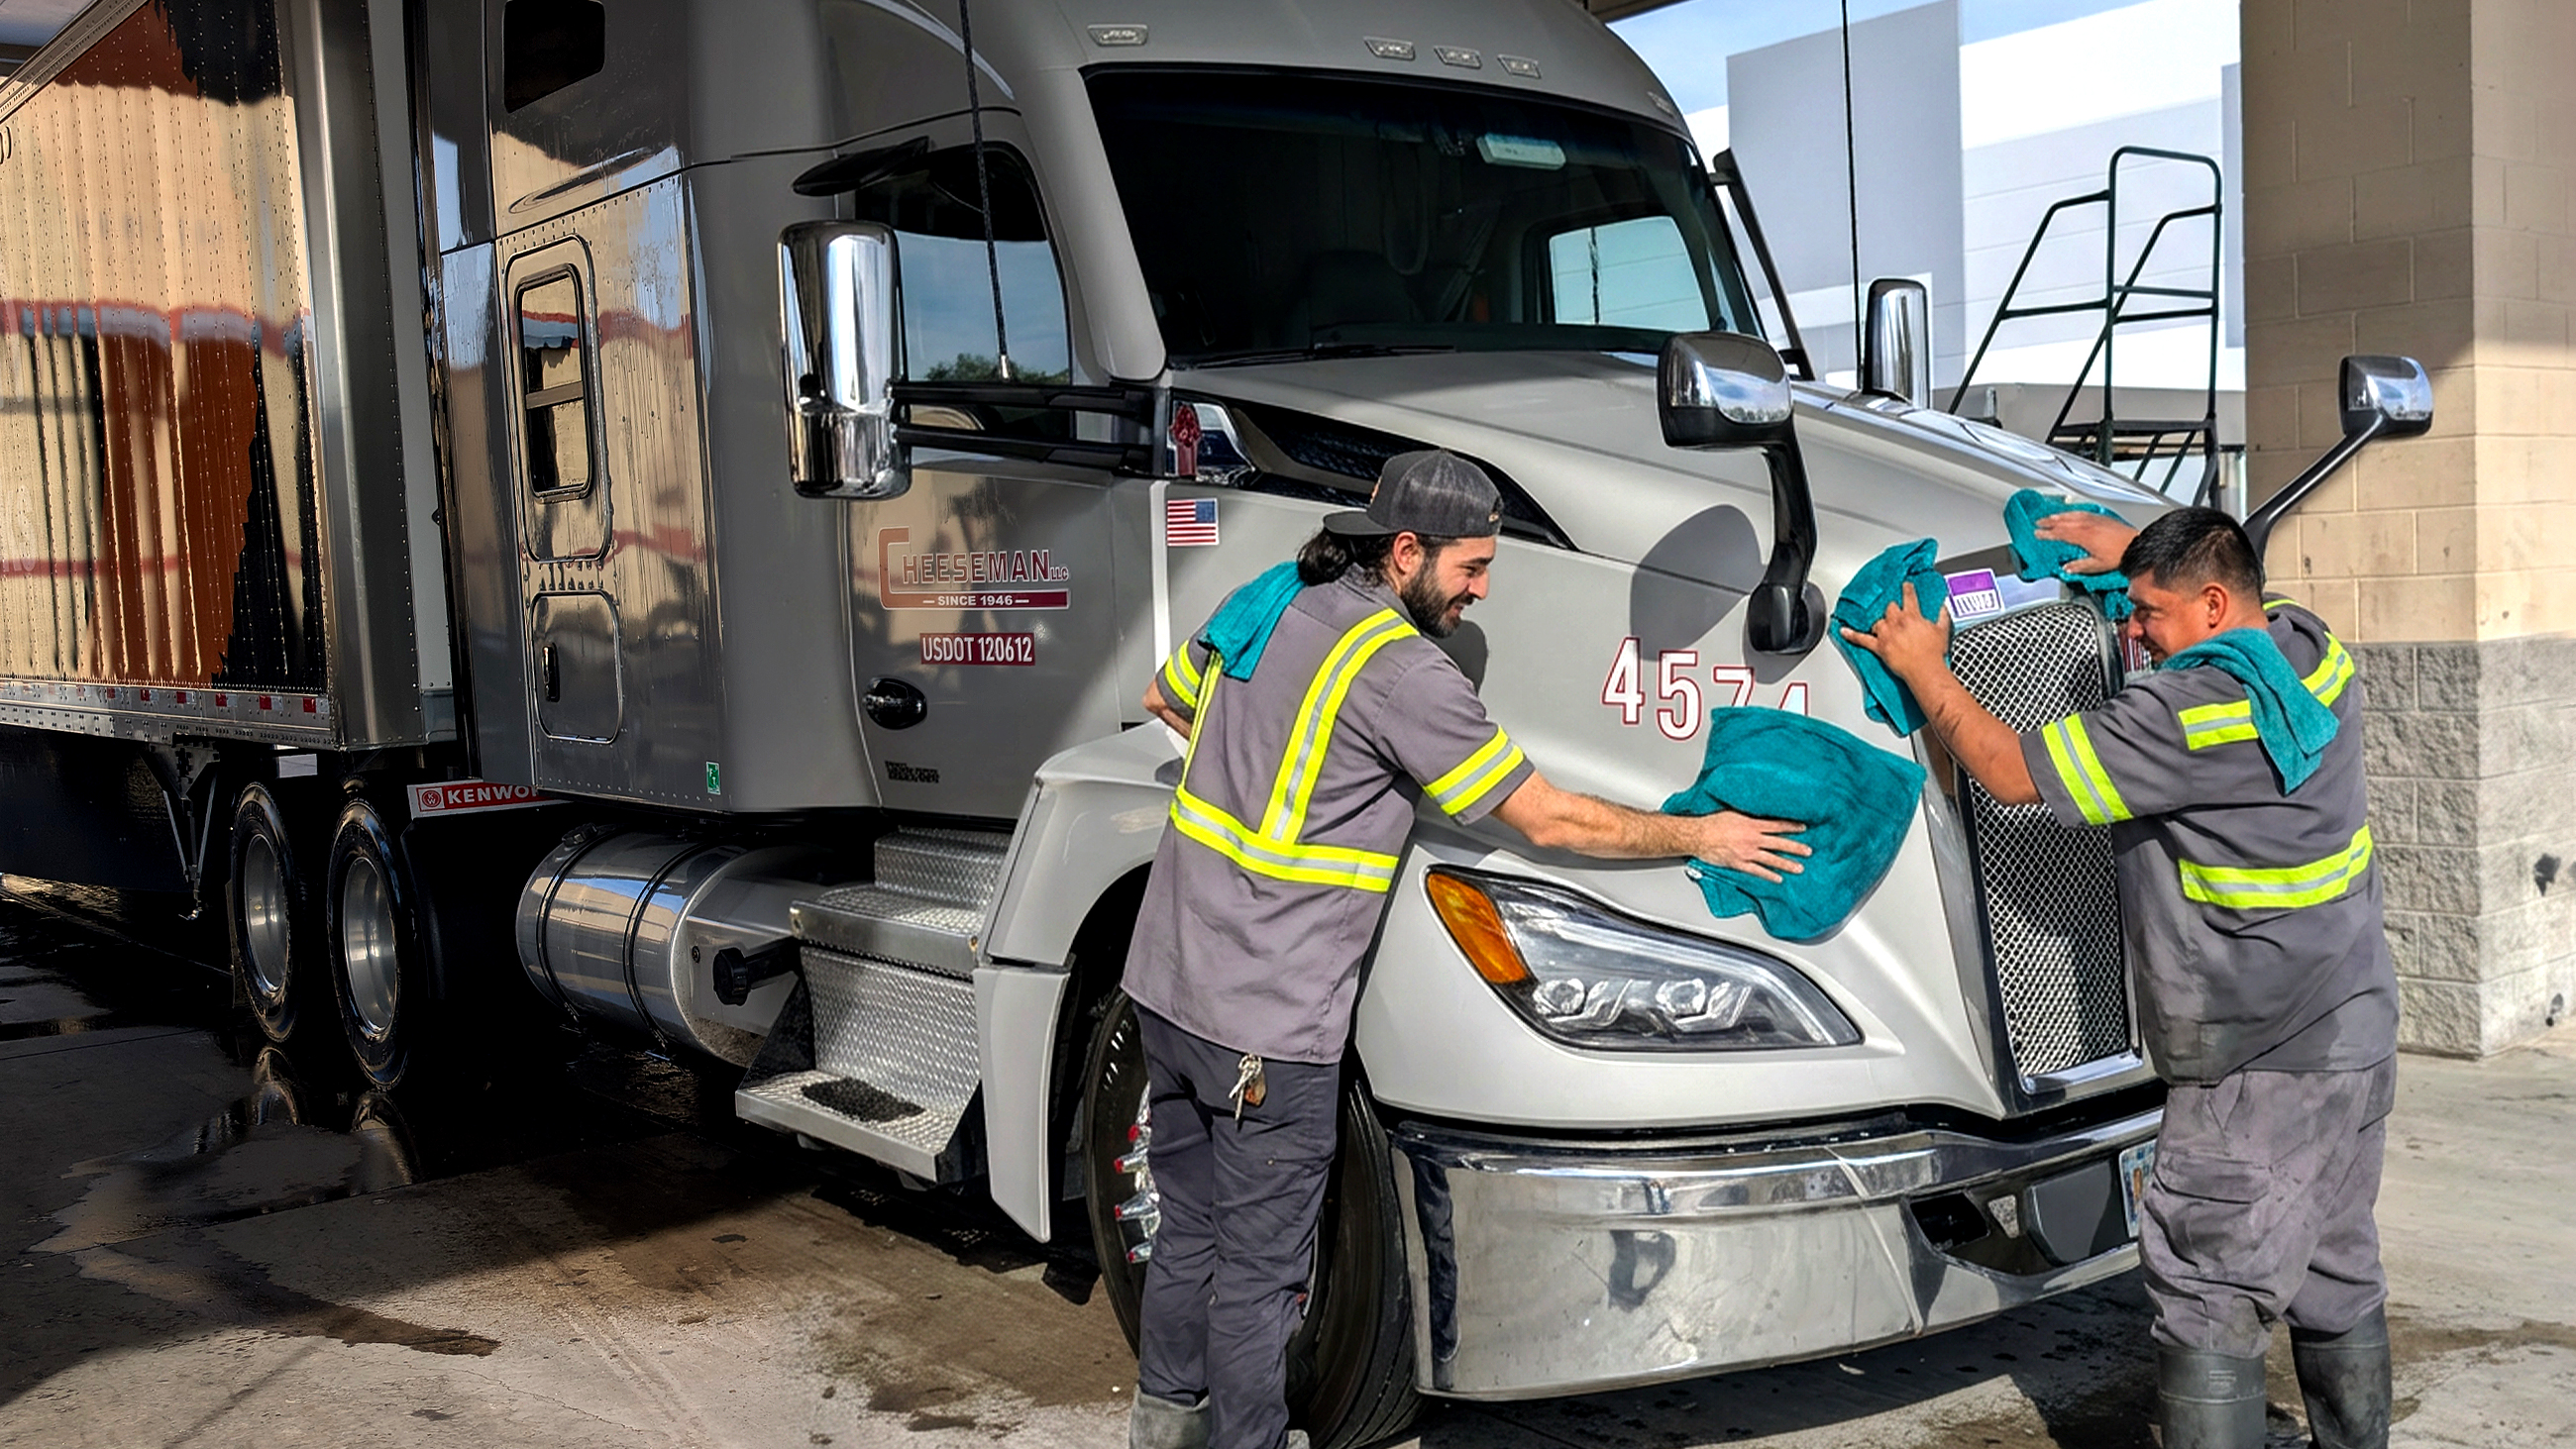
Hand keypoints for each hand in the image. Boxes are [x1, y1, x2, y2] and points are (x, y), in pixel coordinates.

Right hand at [1687, 811, 1810, 883]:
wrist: (1698, 835)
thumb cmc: (1712, 823)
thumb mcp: (1733, 813)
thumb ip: (1748, 816)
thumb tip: (1759, 814)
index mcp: (1752, 825)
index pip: (1777, 825)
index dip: (1791, 827)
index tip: (1803, 828)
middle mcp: (1752, 839)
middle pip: (1779, 843)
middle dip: (1795, 848)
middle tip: (1808, 851)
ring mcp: (1747, 853)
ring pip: (1771, 859)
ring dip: (1787, 864)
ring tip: (1799, 868)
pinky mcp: (1739, 863)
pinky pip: (1757, 871)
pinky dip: (1769, 875)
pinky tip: (1778, 878)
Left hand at [1838, 581, 1952, 685]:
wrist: (1925, 669)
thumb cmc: (1933, 652)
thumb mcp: (1942, 630)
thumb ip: (1942, 616)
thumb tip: (1942, 608)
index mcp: (1912, 616)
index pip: (1908, 597)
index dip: (1907, 589)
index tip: (1905, 585)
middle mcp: (1897, 622)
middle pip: (1889, 608)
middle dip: (1891, 609)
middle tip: (1894, 611)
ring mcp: (1886, 634)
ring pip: (1877, 621)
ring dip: (1878, 621)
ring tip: (1879, 622)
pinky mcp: (1878, 646)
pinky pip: (1861, 639)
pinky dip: (1851, 635)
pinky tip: (1843, 631)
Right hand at [2034, 511, 2136, 574]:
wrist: (2136, 545)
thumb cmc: (2119, 555)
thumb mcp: (2097, 565)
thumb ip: (2079, 566)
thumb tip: (2067, 568)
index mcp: (2083, 537)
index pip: (2060, 533)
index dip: (2047, 533)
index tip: (2038, 533)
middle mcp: (2087, 526)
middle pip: (2064, 522)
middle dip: (2049, 522)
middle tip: (2038, 522)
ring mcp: (2094, 520)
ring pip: (2072, 515)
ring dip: (2059, 515)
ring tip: (2051, 516)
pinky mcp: (2101, 518)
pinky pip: (2082, 512)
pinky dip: (2073, 512)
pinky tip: (2071, 513)